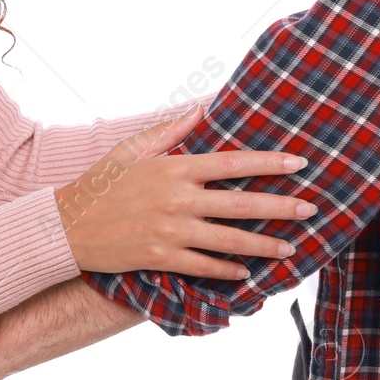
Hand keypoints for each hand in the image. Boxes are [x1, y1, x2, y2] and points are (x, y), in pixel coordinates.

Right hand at [54, 103, 313, 277]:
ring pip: (229, 240)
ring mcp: (170, 231)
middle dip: (280, 206)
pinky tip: (248, 272)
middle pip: (240, 203)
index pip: (232, 163)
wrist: (68, 225)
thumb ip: (171, 130)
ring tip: (291, 246)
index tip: (299, 163)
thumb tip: (203, 107)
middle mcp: (177, 199)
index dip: (269, 162)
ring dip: (264, 244)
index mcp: (174, 167)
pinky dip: (228, 270)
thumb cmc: (103, 182)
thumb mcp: (134, 148)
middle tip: (311, 208)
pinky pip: (204, 266)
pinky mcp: (161, 257)